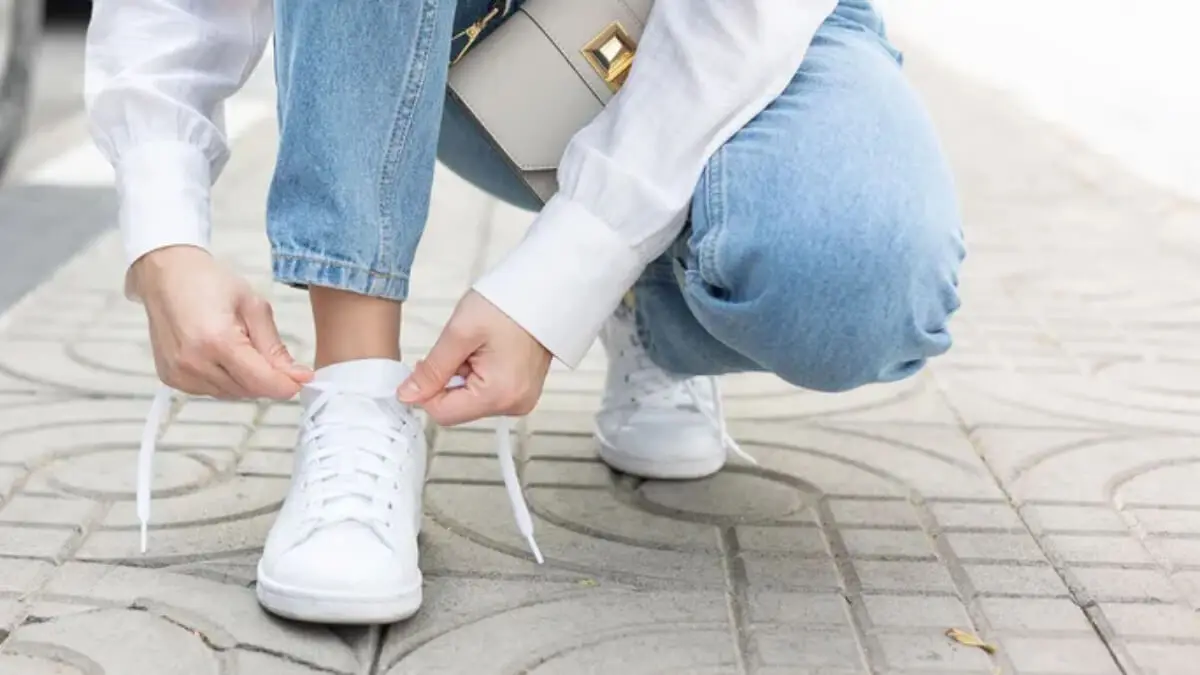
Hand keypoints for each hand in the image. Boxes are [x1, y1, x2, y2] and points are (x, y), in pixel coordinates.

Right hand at [132, 246, 311, 398]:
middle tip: (265, 348)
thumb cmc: (207, 282)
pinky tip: (220, 353)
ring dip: (245, 378)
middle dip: (267, 377)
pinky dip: (225, 378)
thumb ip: (274, 346)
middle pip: (249, 390)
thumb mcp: (252, 305)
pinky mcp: (171, 378)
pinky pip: (212, 390)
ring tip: (236, 344)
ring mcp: (179, 373)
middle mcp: (194, 362)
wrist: (165, 274)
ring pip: (232, 393)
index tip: (303, 378)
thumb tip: (297, 376)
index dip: (287, 384)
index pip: (261, 381)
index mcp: (216, 341)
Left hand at [397, 291, 550, 424]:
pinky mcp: (522, 392)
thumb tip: (408, 395)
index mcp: (499, 394)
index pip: (442, 413)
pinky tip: (488, 352)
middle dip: (449, 379)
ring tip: (479, 347)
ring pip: (469, 400)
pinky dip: (478, 374)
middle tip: (461, 348)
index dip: (425, 390)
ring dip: (463, 375)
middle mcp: (514, 404)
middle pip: (457, 408)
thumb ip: (431, 370)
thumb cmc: (508, 305)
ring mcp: (521, 400)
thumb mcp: (459, 333)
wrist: (542, 292)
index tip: (428, 362)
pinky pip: (486, 392)